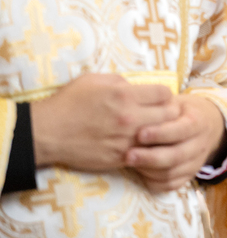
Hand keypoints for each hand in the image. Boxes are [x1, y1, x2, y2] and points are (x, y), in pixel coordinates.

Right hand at [31, 74, 179, 170]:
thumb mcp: (95, 80)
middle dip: (170, 112)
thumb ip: (121, 81)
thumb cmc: (69, 102)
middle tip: (163, 114)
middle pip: (170, 114)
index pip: (165, 93)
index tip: (160, 98)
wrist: (46, 133)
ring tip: (156, 130)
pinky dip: (149, 149)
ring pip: (162, 136)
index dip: (165, 95)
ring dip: (163, 132)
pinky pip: (146, 153)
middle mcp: (129, 117)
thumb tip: (137, 87)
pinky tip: (143, 145)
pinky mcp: (120, 157)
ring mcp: (126, 140)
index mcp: (125, 95)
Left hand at [126, 94, 226, 192]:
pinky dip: (154, 181)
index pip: (182, 129)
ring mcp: (196, 162)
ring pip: (172, 173)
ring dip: (149, 170)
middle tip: (128, 155)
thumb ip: (159, 106)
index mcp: (198, 122)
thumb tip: (135, 107)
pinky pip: (170, 185)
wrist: (204, 124)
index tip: (140, 134)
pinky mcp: (188, 176)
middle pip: (177, 155)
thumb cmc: (179, 111)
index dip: (161, 133)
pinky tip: (140, 172)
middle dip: (150, 157)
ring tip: (130, 163)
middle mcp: (200, 144)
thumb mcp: (173, 102)